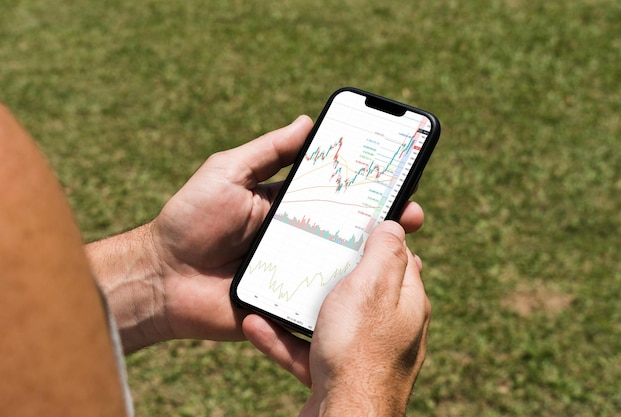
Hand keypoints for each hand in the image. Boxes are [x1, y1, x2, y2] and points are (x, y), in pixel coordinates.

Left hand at [89, 114, 425, 352]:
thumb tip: (307, 121)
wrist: (162, 278)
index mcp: (287, 206)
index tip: (395, 176)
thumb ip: (268, 151)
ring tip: (402, 252)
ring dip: (372, 259)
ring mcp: (295, 272)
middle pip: (348, 231)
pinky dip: (348, 298)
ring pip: (343, 267)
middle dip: (382, 223)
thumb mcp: (228, 173)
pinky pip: (323, 302)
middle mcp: (297, 238)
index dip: (364, 186)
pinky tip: (375, 292)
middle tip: (411, 215)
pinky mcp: (288, 305)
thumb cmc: (190, 220)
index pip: (335, 193)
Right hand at [243, 221, 430, 415]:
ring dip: (297, 305)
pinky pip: (308, 350)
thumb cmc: (359, 352)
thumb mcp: (372, 287)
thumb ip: (385, 253)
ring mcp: (363, 353)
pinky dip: (284, 338)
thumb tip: (395, 225)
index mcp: (405, 301)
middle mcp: (389, 326)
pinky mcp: (337, 376)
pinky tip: (255, 325)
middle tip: (305, 249)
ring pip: (328, 319)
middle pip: (360, 287)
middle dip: (331, 270)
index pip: (398, 257)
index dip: (377, 236)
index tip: (351, 220)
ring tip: (270, 287)